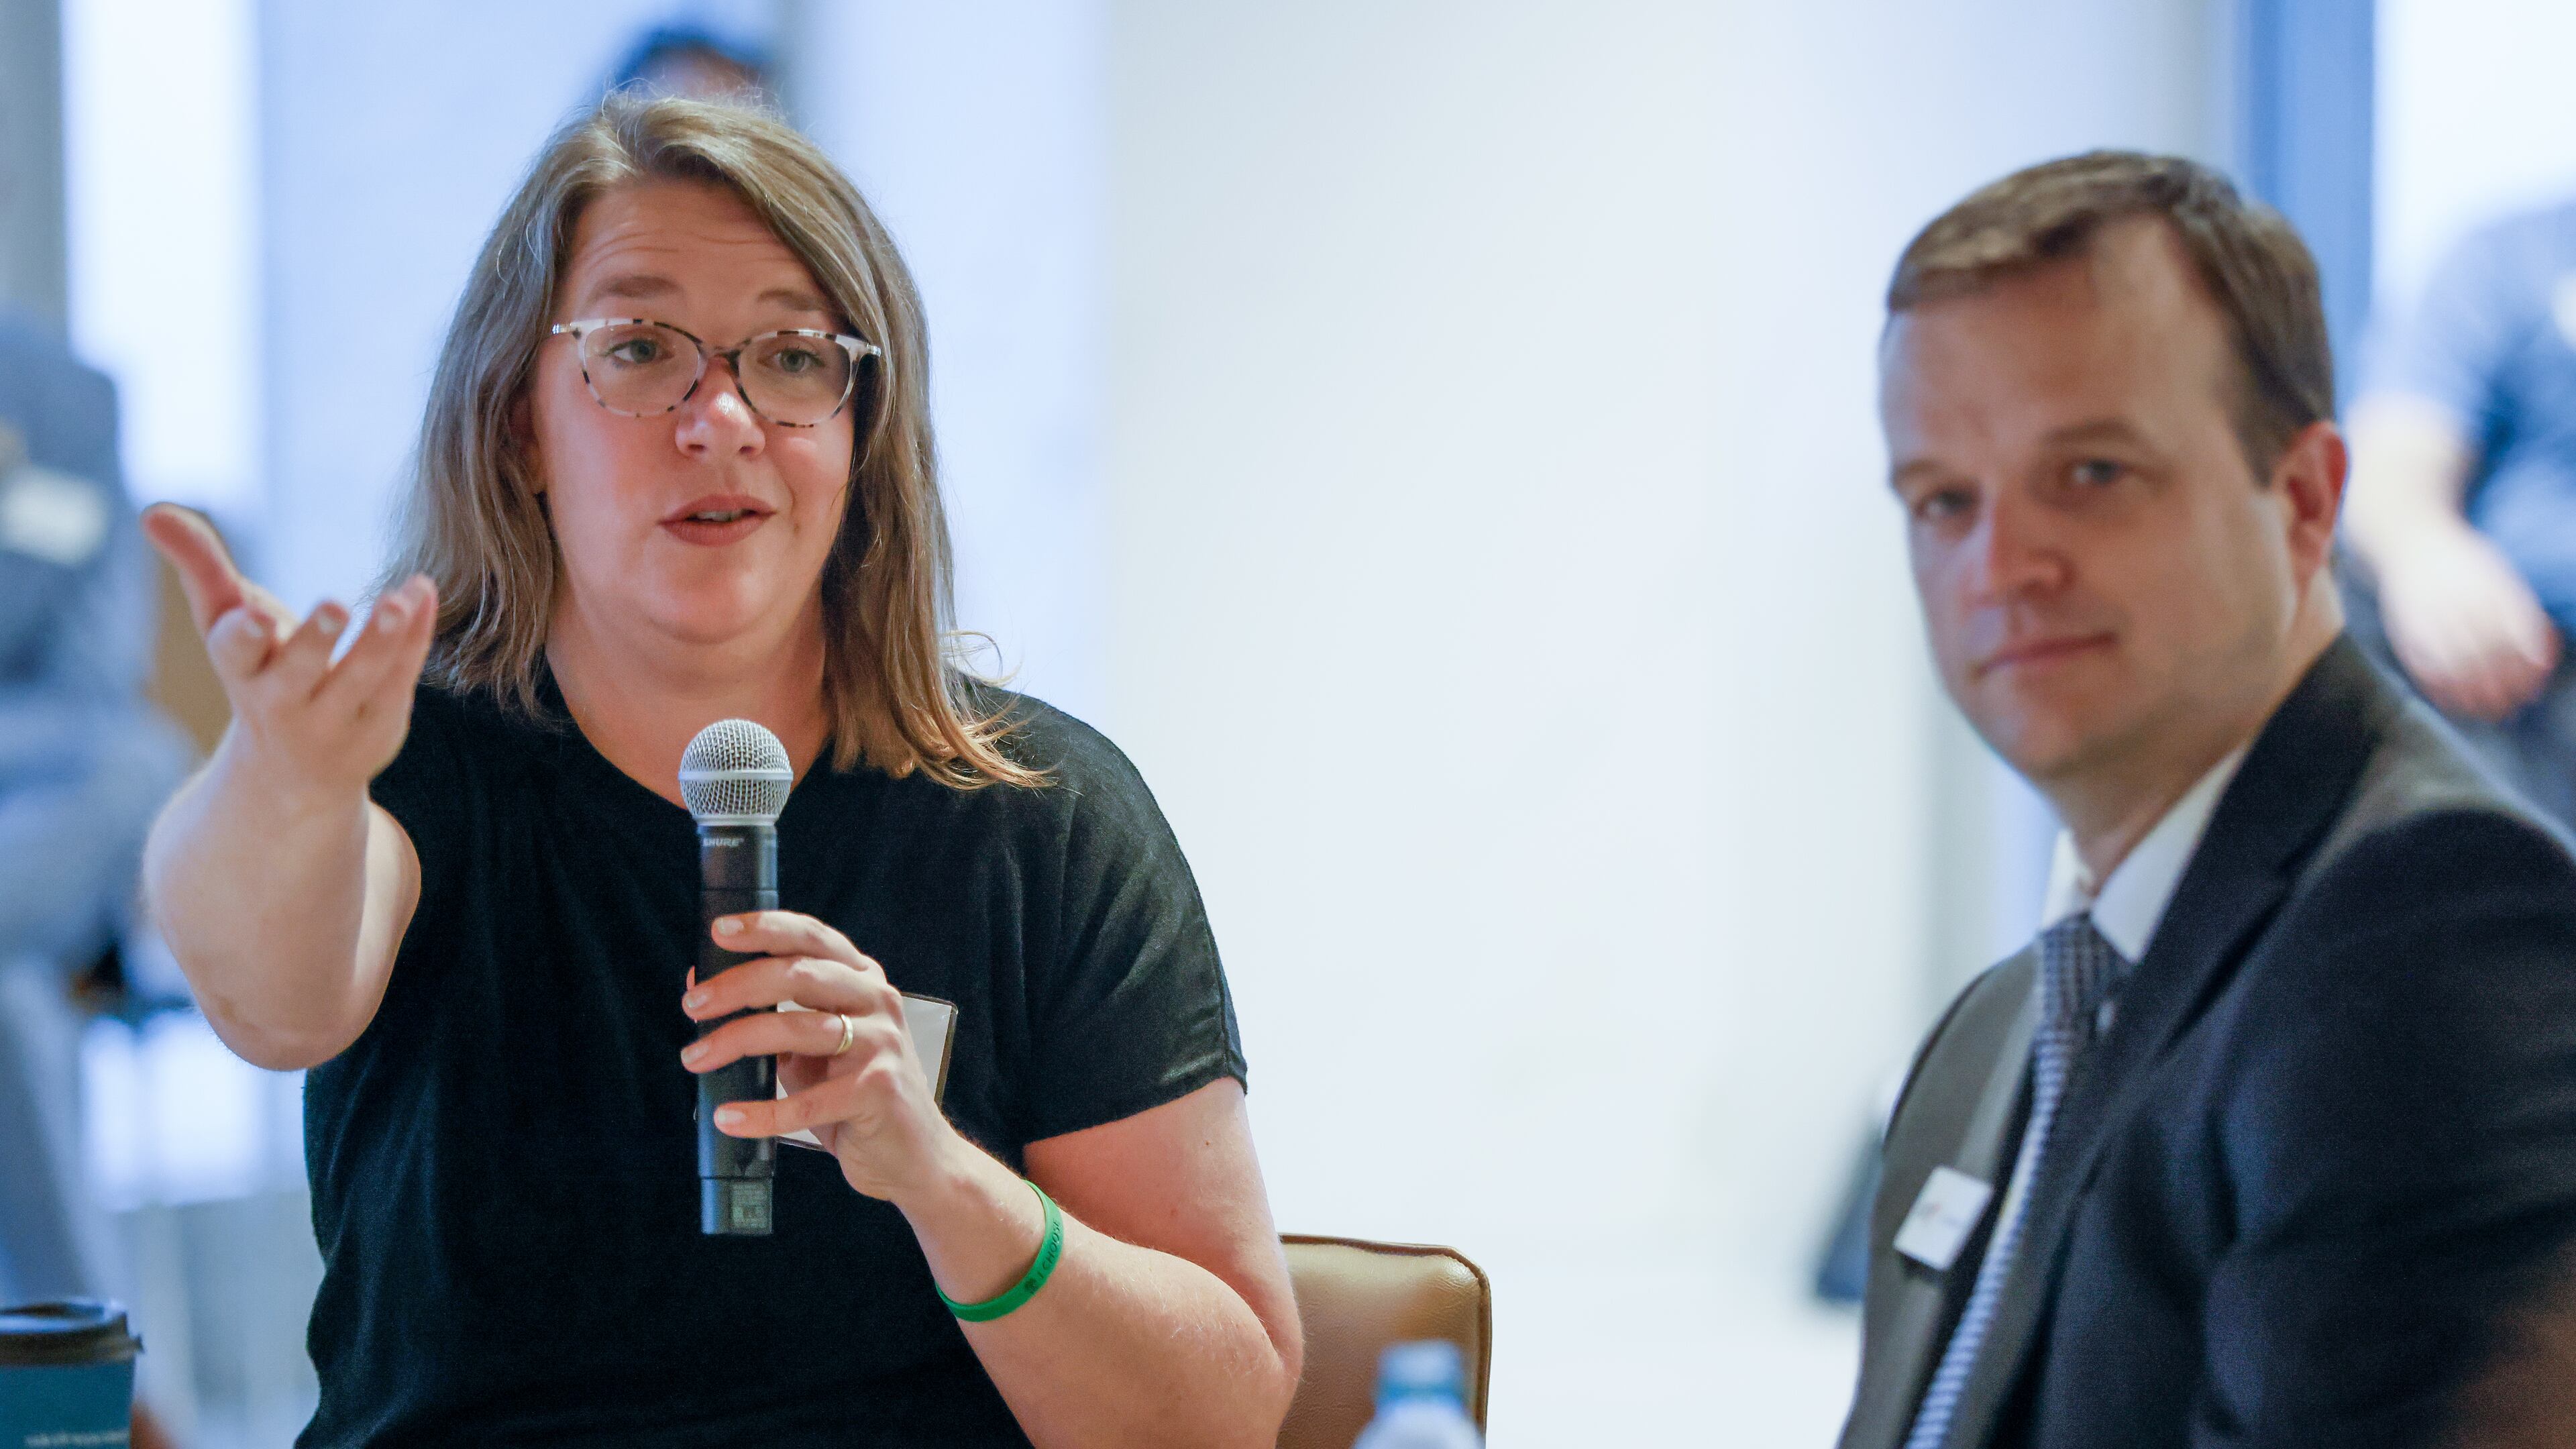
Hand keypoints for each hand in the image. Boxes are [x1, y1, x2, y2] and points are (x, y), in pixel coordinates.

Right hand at [141, 503, 439, 799]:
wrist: (293, 771)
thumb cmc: (257, 670)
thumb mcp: (225, 621)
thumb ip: (199, 567)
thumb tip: (151, 513)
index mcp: (241, 671)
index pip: (235, 654)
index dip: (244, 636)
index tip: (255, 617)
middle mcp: (283, 701)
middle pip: (299, 671)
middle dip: (315, 641)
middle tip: (334, 605)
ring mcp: (335, 720)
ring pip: (361, 678)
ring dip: (380, 638)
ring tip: (397, 601)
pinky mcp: (380, 725)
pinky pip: (401, 678)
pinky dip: (414, 636)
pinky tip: (422, 591)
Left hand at [679, 911, 958, 1204]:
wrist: (914, 1154)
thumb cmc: (855, 1096)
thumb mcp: (810, 1049)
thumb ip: (768, 1015)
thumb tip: (700, 983)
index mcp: (862, 981)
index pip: (813, 937)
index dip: (766, 928)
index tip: (720, 931)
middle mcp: (878, 1001)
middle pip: (800, 974)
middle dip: (738, 986)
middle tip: (693, 1006)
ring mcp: (883, 1044)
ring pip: (799, 1029)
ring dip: (737, 1041)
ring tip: (697, 1058)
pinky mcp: (880, 1090)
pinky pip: (809, 1102)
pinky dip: (762, 1112)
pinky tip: (730, 1117)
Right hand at [2376, 523, 2559, 720]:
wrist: (2410, 542)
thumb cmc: (2465, 563)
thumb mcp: (2501, 578)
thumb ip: (2522, 616)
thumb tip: (2542, 659)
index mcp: (2489, 588)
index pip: (2516, 638)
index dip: (2527, 669)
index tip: (2534, 689)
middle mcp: (2459, 602)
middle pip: (2487, 657)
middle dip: (2501, 688)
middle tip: (2512, 708)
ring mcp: (2429, 617)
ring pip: (2455, 667)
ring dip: (2472, 696)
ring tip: (2485, 713)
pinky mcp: (2404, 630)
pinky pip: (2423, 666)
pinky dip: (2439, 690)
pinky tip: (2452, 703)